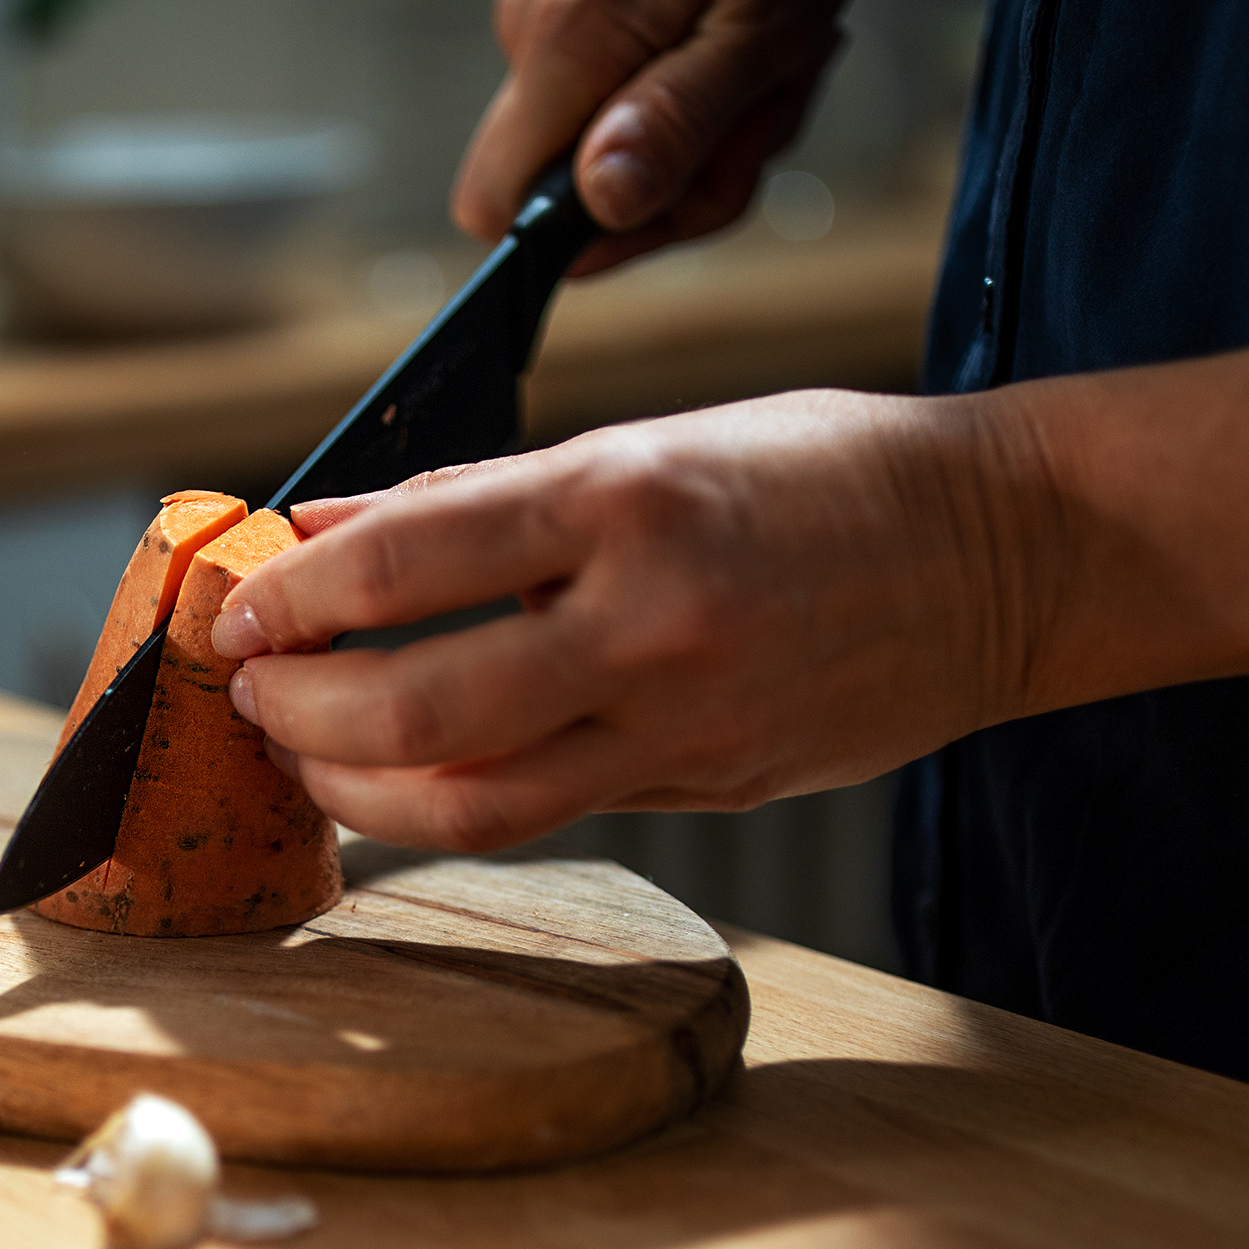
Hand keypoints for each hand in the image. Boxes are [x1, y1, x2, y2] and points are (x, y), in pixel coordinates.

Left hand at [207, 393, 1055, 851]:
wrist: (1009, 553)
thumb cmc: (828, 471)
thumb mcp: (653, 436)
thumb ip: (484, 499)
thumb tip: (333, 533)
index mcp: (628, 497)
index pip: (409, 558)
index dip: (295, 595)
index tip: (239, 607)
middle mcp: (648, 619)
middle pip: (416, 703)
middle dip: (300, 707)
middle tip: (251, 692)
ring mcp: (684, 721)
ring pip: (471, 799)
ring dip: (357, 786)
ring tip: (305, 753)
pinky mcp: (710, 788)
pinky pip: (548, 812)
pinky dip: (453, 800)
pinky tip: (406, 774)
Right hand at [452, 0, 881, 269]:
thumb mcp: (766, 23)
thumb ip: (679, 120)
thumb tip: (600, 206)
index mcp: (570, 40)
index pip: (499, 208)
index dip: (586, 241)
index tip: (681, 192)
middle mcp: (534, 34)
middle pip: (572, 195)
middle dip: (684, 180)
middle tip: (761, 106)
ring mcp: (549, 21)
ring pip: (612, 151)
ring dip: (707, 132)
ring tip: (767, 56)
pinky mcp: (574, 12)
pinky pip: (623, 103)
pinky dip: (694, 94)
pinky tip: (740, 41)